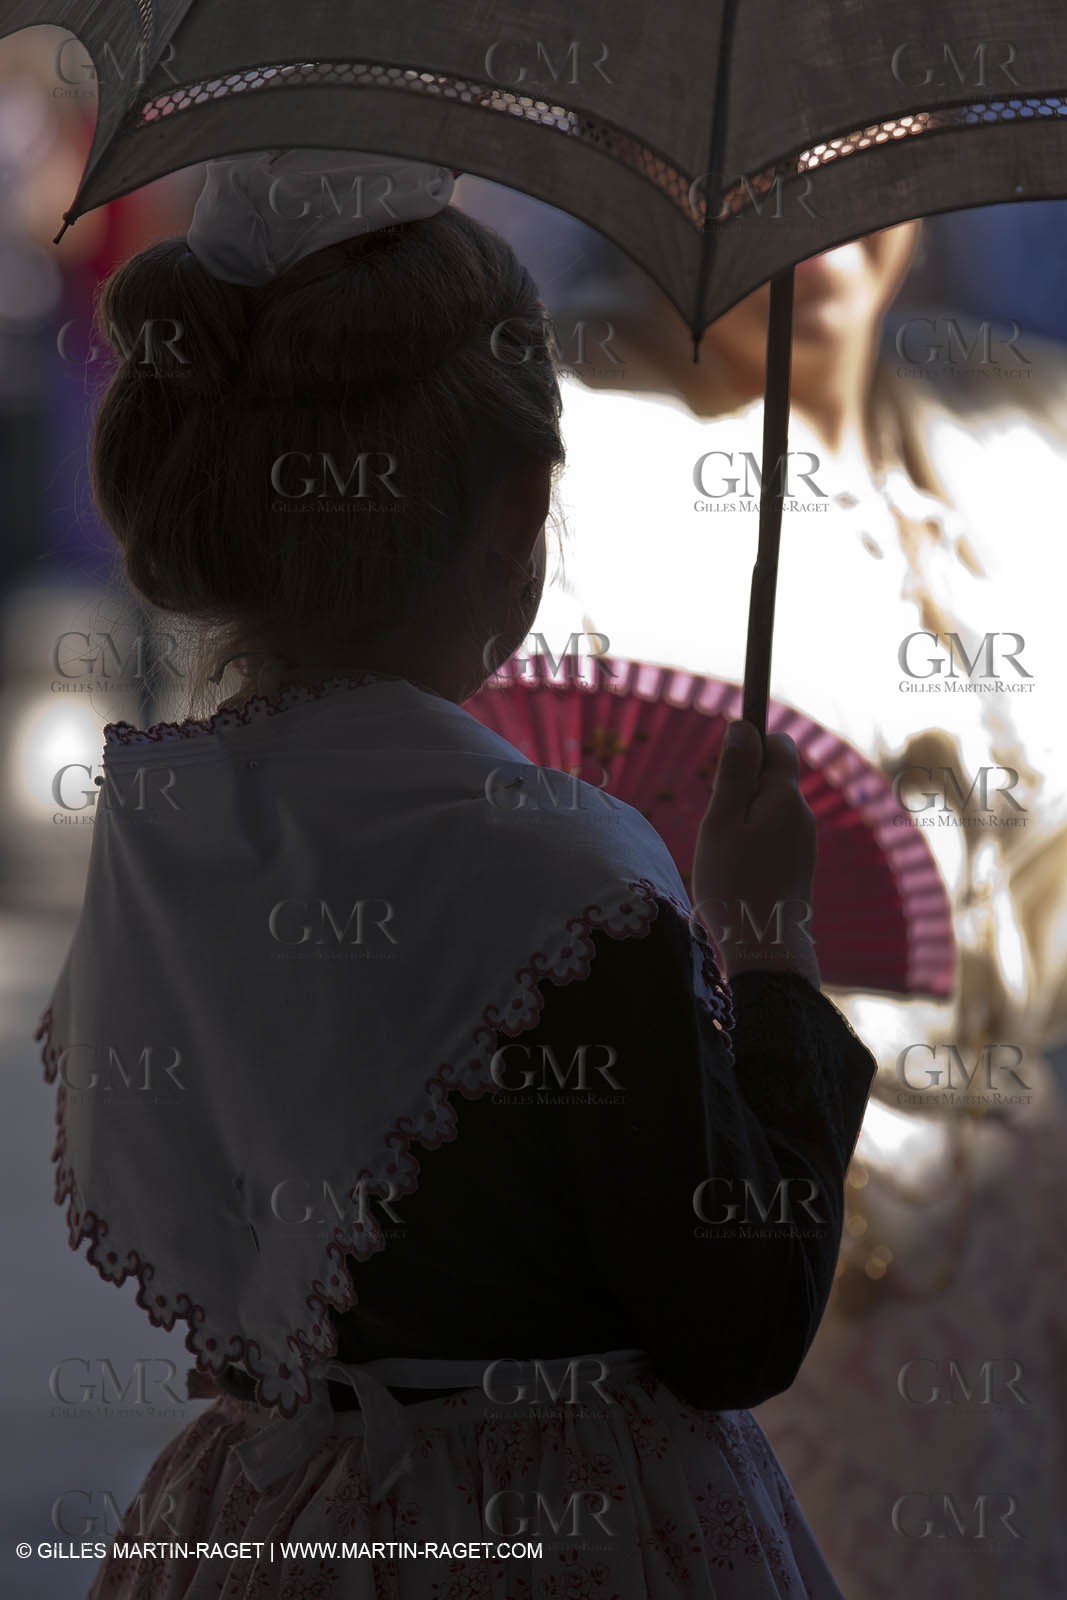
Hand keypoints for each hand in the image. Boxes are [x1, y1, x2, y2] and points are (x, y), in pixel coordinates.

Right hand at [691, 719, 819, 984]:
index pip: (779, 745)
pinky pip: (772, 838)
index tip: (725, 770)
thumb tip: (744, 726)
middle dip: (740, 790)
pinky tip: (737, 875)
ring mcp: (803, 843)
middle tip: (717, 827)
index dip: (751, 746)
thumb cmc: (735, 884)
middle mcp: (803, 816)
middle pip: (770, 780)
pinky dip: (751, 845)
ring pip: (768, 812)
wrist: (764, 950)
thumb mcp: (721, 822)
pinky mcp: (798, 868)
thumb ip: (734, 773)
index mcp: (785, 797)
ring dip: (742, 822)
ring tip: (724, 857)